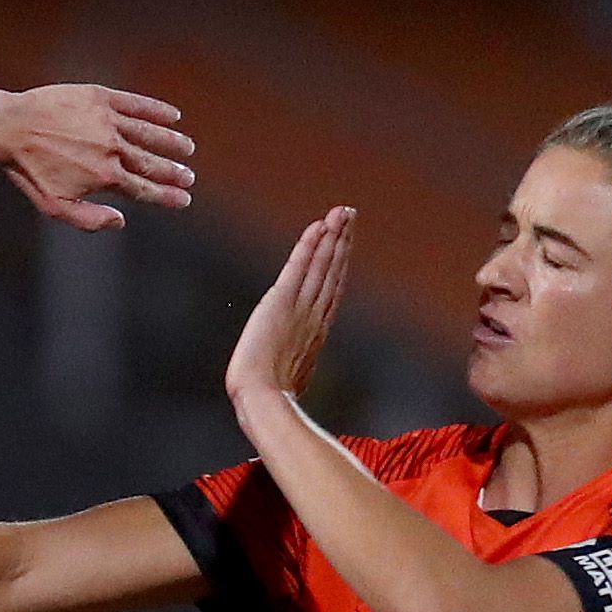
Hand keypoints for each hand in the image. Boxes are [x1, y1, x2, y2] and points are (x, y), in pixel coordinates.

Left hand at [0, 83, 195, 231]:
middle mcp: (112, 148)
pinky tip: (172, 115)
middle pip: (152, 163)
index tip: (184, 199)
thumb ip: (88, 219)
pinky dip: (156, 110)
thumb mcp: (53, 206)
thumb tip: (121, 221)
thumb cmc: (27, 170)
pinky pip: (135, 104)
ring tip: (186, 147)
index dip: (167, 196)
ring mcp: (108, 121)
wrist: (8, 128)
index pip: (145, 189)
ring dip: (171, 141)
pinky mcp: (100, 97)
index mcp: (104, 176)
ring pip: (149, 133)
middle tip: (189, 176)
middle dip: (174, 172)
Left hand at [225, 207, 355, 408]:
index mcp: (315, 333)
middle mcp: (314, 316)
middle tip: (348, 215)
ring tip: (341, 212)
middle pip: (332, 271)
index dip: (339, 264)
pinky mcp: (282, 301)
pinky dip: (309, 245)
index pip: (330, 289)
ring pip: (321, 265)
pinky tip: (318, 226)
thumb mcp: (288, 380)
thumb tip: (293, 380)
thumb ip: (293, 370)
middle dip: (341, 241)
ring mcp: (301, 308)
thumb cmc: (269, 399)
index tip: (344, 242)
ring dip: (332, 236)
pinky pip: (299, 266)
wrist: (262, 399)